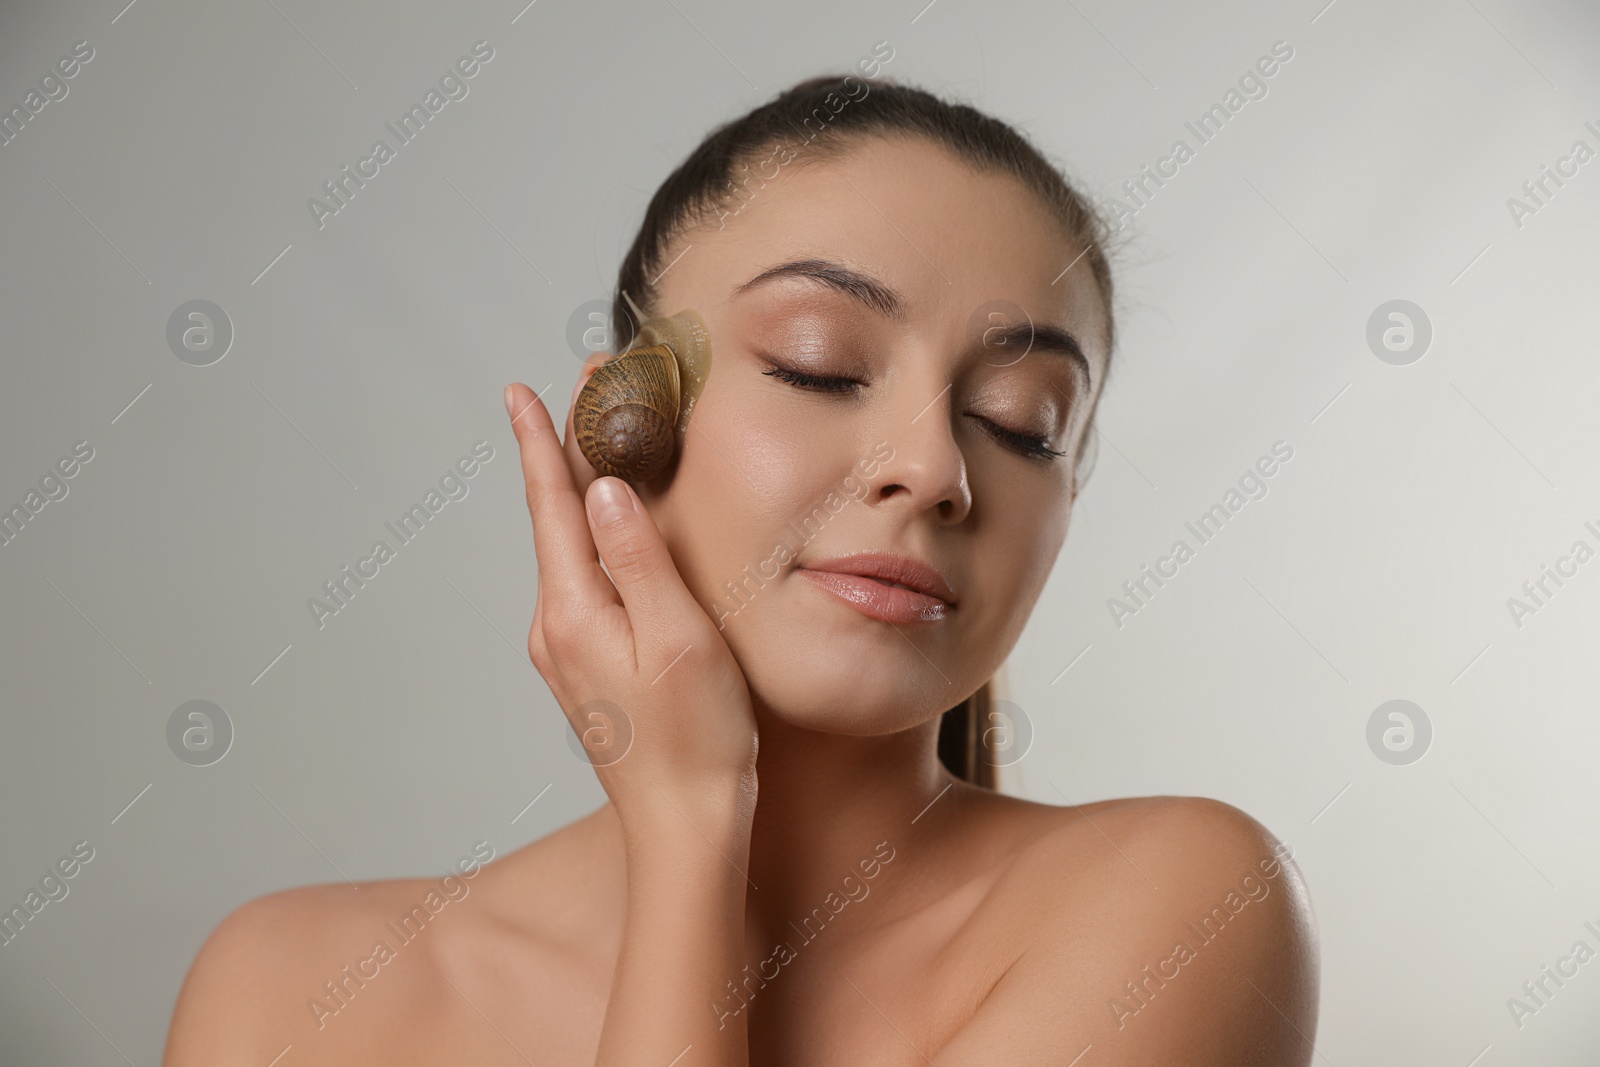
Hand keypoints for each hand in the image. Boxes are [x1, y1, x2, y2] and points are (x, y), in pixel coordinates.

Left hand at [504, 377, 757, 830]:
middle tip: (585, 387)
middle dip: (568, 450)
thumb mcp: (678, 640)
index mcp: (574, 612)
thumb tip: (604, 489)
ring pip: (569, 549)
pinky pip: (585, 581)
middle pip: (555, 519)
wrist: (685, 829)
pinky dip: (595, 537)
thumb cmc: (697, 740)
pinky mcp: (588, 668)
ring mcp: (568, 651)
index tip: (521, 390)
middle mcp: (556, 627)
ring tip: (604, 438)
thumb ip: (638, 559)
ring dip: (582, 490)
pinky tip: (614, 527)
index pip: (551, 505)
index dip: (543, 441)